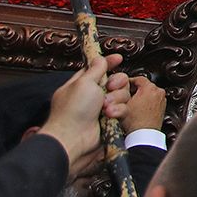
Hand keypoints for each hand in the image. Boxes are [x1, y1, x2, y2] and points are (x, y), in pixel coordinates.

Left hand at [39, 54, 129, 169]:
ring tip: (105, 107)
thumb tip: (99, 58)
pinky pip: (124, 109)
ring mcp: (102, 108)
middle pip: (115, 80)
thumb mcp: (83, 83)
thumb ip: (95, 69)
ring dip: (116, 99)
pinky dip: (119, 111)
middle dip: (116, 82)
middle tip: (110, 87)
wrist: (74, 138)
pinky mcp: (111, 119)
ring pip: (122, 94)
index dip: (108, 62)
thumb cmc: (72, 111)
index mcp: (82, 84)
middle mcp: (93, 95)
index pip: (97, 68)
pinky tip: (110, 115)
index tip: (118, 58)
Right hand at [123, 75, 166, 133]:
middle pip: (145, 86)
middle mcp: (158, 92)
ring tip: (133, 104)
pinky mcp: (163, 108)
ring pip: (150, 93)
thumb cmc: (134, 122)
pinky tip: (140, 110)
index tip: (124, 85)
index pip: (139, 79)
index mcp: (150, 88)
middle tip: (127, 96)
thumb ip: (119, 95)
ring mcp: (162, 100)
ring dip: (142, 96)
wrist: (144, 136)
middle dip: (136, 90)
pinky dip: (147, 103)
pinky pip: (154, 101)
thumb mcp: (122, 106)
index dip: (129, 82)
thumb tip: (113, 92)